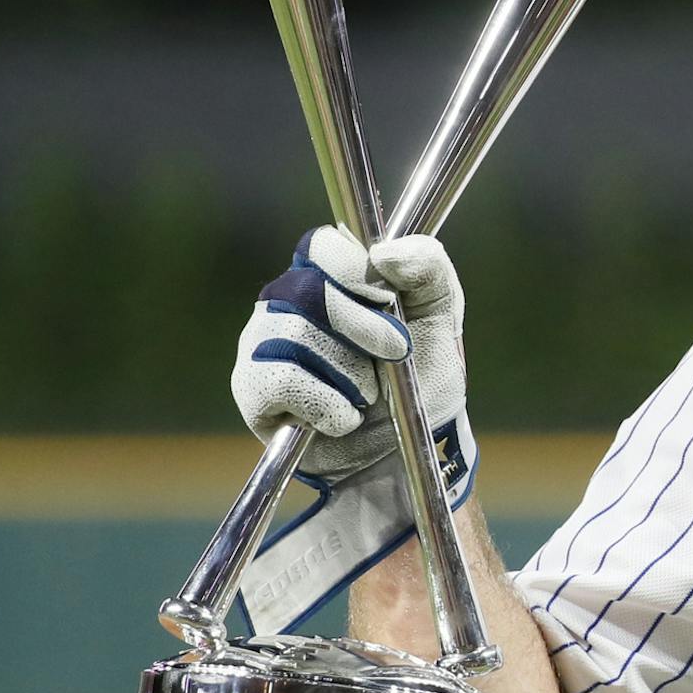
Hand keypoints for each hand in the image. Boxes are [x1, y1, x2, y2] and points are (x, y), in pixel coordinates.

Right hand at [232, 225, 467, 482]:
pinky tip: (343, 417)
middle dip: (366, 328)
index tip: (389, 299)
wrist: (408, 447)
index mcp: (330, 272)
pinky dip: (327, 406)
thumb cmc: (420, 374)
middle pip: (308, 290)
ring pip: (296, 338)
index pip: (322, 245)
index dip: (356, 271)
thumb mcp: (441, 317)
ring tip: (368, 392)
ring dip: (352, 374)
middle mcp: (287, 299)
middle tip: (395, 353)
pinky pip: (280, 382)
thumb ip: (429, 268)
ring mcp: (262, 341)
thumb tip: (385, 253)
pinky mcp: (251, 387)